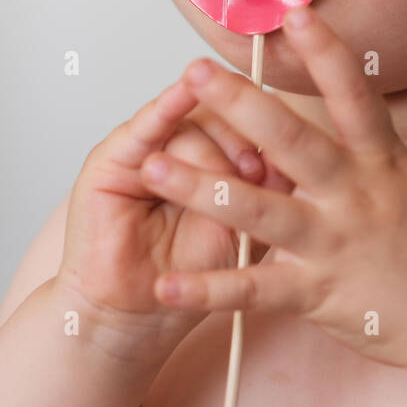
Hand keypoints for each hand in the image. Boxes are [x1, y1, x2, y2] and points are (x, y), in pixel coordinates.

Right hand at [56, 61, 293, 356]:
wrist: (141, 314)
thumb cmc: (193, 267)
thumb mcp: (245, 222)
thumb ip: (267, 184)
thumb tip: (296, 148)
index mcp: (211, 151)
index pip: (242, 117)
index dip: (265, 129)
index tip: (282, 158)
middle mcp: (178, 143)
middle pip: (217, 113)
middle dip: (242, 137)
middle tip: (254, 170)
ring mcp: (144, 148)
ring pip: (188, 122)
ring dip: (211, 149)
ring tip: (222, 182)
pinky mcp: (110, 159)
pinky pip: (143, 126)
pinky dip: (165, 108)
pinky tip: (183, 93)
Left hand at [139, 6, 406, 372]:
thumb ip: (375, 154)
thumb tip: (352, 117)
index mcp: (383, 161)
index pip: (352, 92)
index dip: (325, 50)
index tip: (295, 10)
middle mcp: (354, 194)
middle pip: (290, 140)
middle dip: (240, 103)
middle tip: (194, 72)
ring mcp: (334, 243)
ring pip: (257, 209)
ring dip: (199, 187)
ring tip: (151, 165)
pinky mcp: (319, 293)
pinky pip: (253, 290)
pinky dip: (208, 289)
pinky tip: (167, 282)